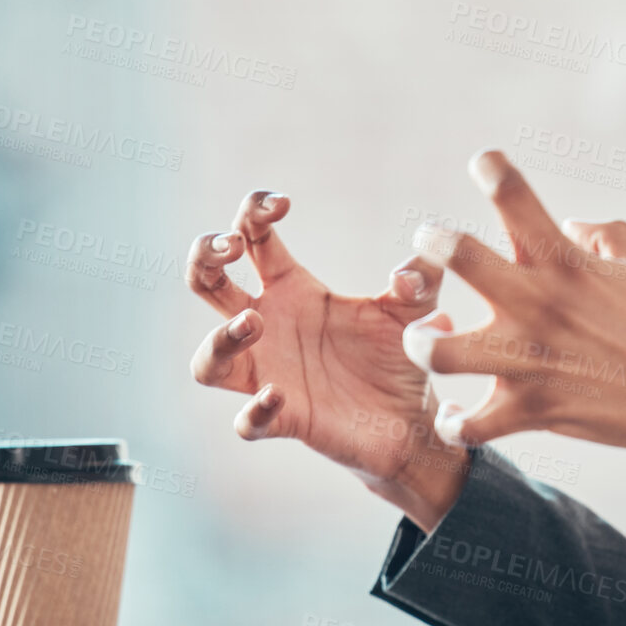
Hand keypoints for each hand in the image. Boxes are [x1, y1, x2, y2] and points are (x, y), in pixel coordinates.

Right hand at [186, 191, 469, 529]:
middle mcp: (269, 326)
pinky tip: (279, 395)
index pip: (252, 238)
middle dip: (204, 257)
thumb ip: (421, 280)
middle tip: (231, 248)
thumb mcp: (416, 309)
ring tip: (253, 323)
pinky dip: (255, 410)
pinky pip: (247, 421)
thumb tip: (408, 272)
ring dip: (221, 339)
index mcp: (292, 288)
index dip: (253, 212)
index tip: (282, 203)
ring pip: (208, 359)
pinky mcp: (284, 420)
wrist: (411, 420)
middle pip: (205, 283)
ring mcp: (269, 373)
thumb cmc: (399, 356)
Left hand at [402, 150, 625, 455]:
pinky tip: (454, 417)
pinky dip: (455, 425)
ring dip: (424, 344)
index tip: (484, 161)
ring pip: (441, 352)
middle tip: (430, 241)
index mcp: (568, 266)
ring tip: (428, 339)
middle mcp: (540, 307)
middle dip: (435, 244)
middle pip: (461, 258)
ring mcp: (532, 362)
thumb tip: (573, 225)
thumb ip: (606, 237)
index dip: (495, 171)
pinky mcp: (534, 412)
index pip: (520, 202)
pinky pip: (469, 427)